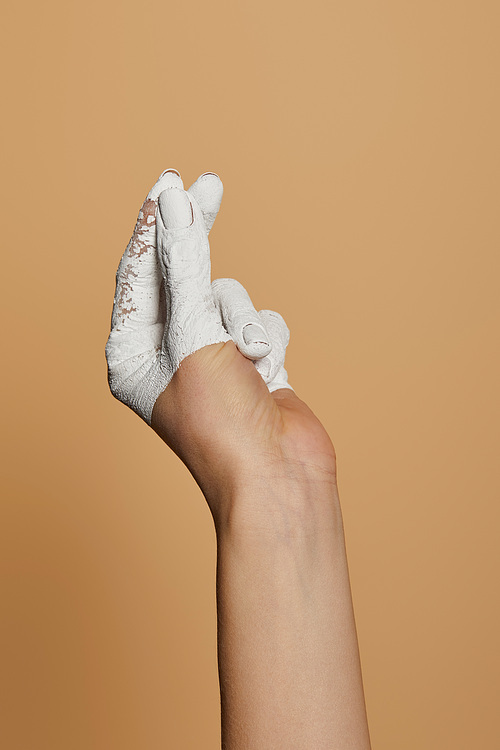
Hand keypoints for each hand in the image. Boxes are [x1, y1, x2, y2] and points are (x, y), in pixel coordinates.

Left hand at [105, 170, 335, 523]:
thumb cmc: (222, 423)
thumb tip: (176, 200)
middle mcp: (167, 351)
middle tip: (209, 182)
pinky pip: (257, 319)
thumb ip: (184, 266)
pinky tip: (267, 373)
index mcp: (133, 352)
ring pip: (227, 295)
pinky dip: (266, 338)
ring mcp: (210, 356)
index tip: (172, 182)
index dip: (155, 225)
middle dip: (196, 239)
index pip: (137, 273)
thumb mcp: (192, 337)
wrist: (279, 478)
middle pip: (179, 274)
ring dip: (240, 319)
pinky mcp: (247, 361)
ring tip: (244, 358)